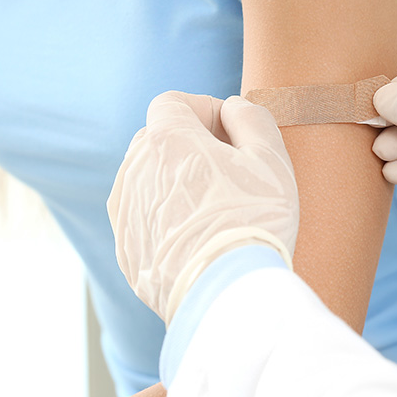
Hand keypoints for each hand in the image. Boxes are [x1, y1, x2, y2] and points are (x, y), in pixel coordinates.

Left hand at [108, 92, 298, 323]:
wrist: (226, 294)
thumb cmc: (253, 220)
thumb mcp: (271, 158)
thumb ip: (252, 119)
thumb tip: (233, 109)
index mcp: (165, 139)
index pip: (172, 102)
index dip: (204, 109)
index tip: (231, 132)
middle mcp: (133, 170)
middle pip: (157, 140)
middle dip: (190, 145)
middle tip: (231, 170)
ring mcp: (125, 213)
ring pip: (149, 181)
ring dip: (177, 183)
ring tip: (217, 210)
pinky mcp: (126, 250)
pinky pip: (145, 220)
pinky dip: (168, 220)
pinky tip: (201, 239)